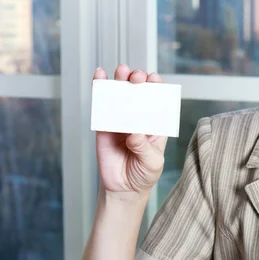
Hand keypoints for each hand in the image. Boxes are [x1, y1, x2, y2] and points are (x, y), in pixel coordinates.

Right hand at [93, 64, 167, 196]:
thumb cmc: (144, 174)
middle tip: (137, 77)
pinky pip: (102, 105)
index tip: (154, 79)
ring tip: (122, 70)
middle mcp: (139, 117)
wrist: (123, 189)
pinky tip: (100, 76)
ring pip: (121, 94)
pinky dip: (100, 89)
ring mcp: (121, 119)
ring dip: (121, 79)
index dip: (157, 86)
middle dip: (139, 80)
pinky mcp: (104, 125)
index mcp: (156, 123)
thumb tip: (134, 134)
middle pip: (140, 92)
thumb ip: (144, 149)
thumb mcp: (152, 162)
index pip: (158, 99)